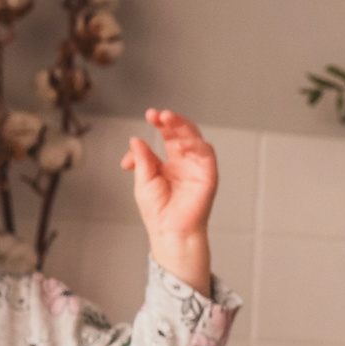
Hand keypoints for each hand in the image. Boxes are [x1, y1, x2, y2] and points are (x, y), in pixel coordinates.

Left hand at [125, 108, 215, 292]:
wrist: (169, 231)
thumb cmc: (157, 211)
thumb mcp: (143, 180)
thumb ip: (143, 159)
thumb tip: (136, 139)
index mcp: (171, 162)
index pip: (168, 136)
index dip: (160, 124)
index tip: (149, 115)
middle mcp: (186, 162)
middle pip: (182, 133)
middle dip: (170, 121)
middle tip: (157, 114)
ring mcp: (198, 167)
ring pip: (195, 139)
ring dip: (183, 127)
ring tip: (167, 119)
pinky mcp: (208, 176)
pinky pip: (206, 154)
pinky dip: (196, 144)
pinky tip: (183, 139)